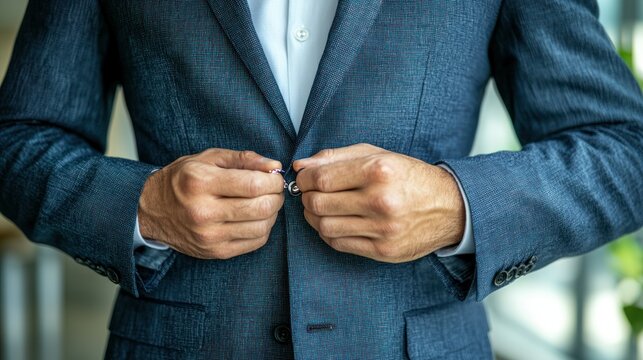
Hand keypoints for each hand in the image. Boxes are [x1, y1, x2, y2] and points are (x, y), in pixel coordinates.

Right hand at [138, 149, 284, 258]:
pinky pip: (255, 243)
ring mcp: (209, 236)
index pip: (254, 185)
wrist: (152, 211)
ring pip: (262, 227)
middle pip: (261, 208)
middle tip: (273, 189)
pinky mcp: (215, 252)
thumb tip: (274, 166)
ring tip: (265, 202)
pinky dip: (263, 229)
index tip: (274, 177)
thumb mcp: (209, 158)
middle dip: (276, 196)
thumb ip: (244, 159)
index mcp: (201, 183)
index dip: (273, 181)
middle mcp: (203, 212)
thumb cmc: (183, 180)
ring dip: (272, 213)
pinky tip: (255, 218)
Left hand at [293, 143, 464, 262]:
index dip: (305, 179)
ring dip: (313, 217)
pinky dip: (328, 233)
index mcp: (379, 170)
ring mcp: (383, 229)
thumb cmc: (409, 176)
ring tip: (321, 208)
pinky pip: (339, 244)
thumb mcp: (377, 155)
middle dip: (307, 197)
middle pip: (319, 204)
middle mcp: (381, 200)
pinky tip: (334, 222)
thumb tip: (300, 165)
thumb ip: (335, 157)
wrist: (450, 207)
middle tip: (311, 193)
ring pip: (325, 226)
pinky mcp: (384, 251)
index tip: (305, 178)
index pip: (322, 179)